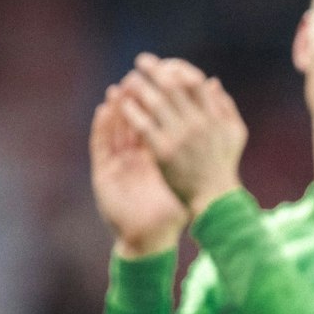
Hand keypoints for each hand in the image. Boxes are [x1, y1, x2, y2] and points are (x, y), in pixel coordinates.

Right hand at [91, 84, 187, 257]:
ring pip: (114, 128)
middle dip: (135, 98)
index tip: (166, 84)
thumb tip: (212, 135)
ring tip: (117, 86)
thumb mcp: (184, 183)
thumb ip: (195, 158)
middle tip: (138, 75)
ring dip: (116, 106)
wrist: (148, 238)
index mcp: (152, 155)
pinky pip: (101, 145)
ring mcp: (116, 163)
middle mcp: (132, 156)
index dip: (158, 105)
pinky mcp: (102, 173)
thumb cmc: (169, 213)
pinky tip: (103, 111)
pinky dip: (101, 127)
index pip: (154, 123)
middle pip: (132, 120)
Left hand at [117, 54, 248, 214]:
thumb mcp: (235, 133)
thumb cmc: (224, 164)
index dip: (178, 67)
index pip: (194, 80)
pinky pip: (143, 124)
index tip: (166, 63)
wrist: (214, 197)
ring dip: (140, 86)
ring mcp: (180, 136)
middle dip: (154, 69)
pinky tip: (123, 104)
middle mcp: (198, 122)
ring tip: (130, 80)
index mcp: (214, 115)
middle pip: (171, 85)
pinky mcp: (163, 151)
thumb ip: (226, 106)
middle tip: (141, 61)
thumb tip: (213, 81)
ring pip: (155, 101)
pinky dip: (132, 111)